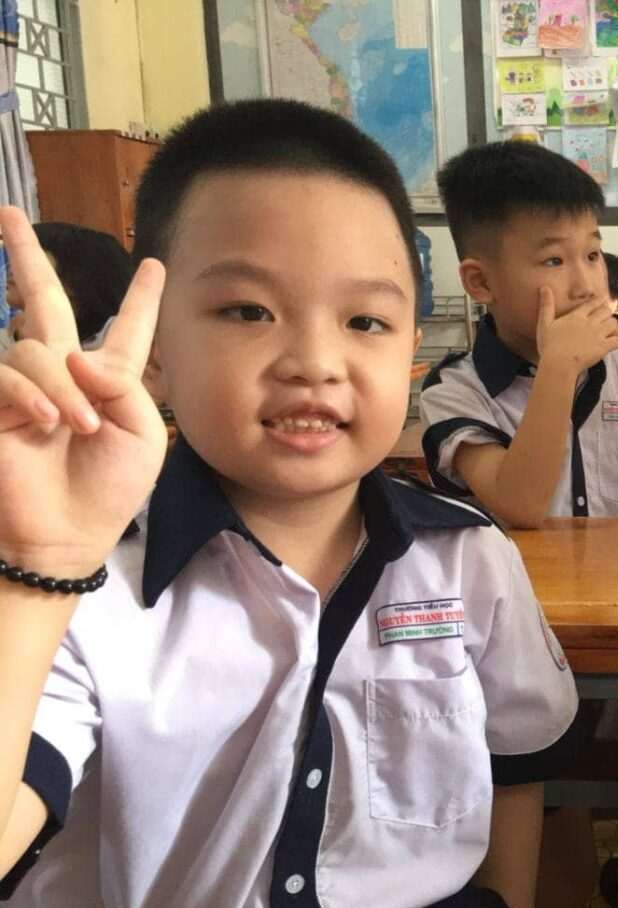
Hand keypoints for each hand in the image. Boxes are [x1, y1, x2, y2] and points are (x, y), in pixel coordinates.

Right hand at [0, 206, 165, 576]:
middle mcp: (63, 374)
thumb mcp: (143, 433)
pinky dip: (33, 395)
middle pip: (46, 302)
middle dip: (26, 257)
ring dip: (58, 386)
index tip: (154, 264)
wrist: (65, 534)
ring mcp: (23, 388)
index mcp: (112, 380)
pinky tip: (49, 422)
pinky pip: (5, 375)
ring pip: (34, 350)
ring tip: (77, 427)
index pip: (126, 330)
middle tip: (7, 214)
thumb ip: (122, 383)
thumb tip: (75, 356)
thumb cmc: (110, 489)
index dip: (140, 299)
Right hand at [534, 288, 617, 376]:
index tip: (604, 299)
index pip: (592, 304)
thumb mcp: (544, 323)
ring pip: (614, 323)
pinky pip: (617, 340)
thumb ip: (546, 305)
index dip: (599, 300)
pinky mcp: (603, 347)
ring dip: (615, 323)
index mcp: (576, 316)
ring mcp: (598, 335)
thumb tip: (544, 287)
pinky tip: (615, 341)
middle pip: (606, 311)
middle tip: (611, 312)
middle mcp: (590, 323)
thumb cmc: (549, 346)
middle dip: (609, 310)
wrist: (558, 364)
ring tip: (614, 325)